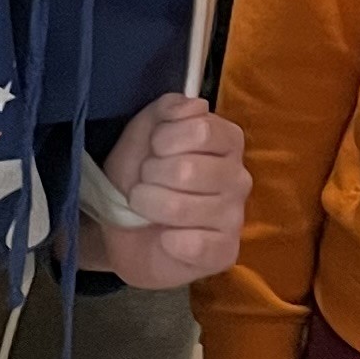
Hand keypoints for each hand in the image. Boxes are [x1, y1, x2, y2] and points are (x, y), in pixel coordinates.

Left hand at [92, 95, 248, 288]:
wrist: (121, 226)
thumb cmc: (138, 175)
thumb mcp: (143, 132)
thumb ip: (168, 109)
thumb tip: (195, 106)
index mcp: (227, 142)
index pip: (203, 130)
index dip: (165, 139)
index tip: (153, 149)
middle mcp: (239, 178)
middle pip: (190, 170)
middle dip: (151, 175)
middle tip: (145, 182)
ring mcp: (235, 218)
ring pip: (182, 207)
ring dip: (150, 205)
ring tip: (146, 207)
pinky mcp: (225, 253)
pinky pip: (193, 244)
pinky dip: (167, 241)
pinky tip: (165, 238)